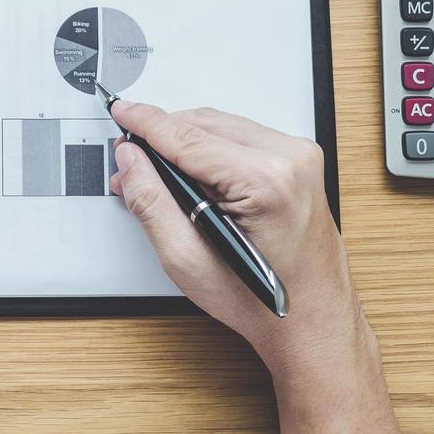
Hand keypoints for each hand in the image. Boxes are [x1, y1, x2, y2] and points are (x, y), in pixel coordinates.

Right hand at [108, 102, 362, 369]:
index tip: (121, 112)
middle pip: (204, 123)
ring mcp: (300, 157)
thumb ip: (150, 201)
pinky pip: (241, 137)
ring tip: (158, 174)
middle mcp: (290, 159)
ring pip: (221, 126)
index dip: (146, 122)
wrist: (313, 322)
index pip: (187, 136)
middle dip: (162, 138)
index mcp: (267, 180)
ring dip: (185, 143)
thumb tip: (130, 160)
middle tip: (131, 162)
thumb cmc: (263, 303)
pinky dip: (210, 149)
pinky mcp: (300, 161)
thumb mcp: (186, 259)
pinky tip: (193, 175)